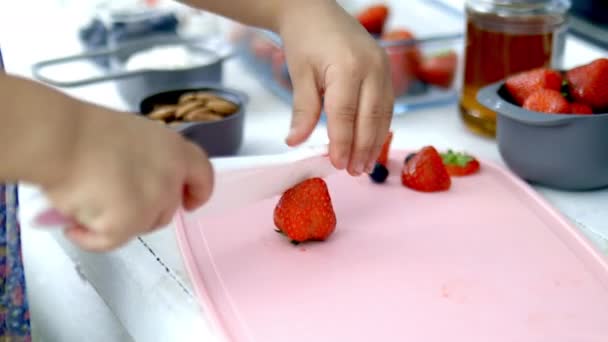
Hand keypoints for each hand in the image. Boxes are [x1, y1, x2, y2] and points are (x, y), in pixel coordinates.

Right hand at [40, 105, 212, 251]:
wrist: (60, 139)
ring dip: (118, 223)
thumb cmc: (85, 131)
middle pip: (167, 209)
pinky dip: (90, 238)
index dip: (199, 191)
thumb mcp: (133, 135)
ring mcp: (152, 203)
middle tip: (113, 202)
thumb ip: (150, 159)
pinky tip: (73, 224)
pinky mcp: (128, 223)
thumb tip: (137, 181)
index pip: (203, 175)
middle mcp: (171, 179)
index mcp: (175, 150)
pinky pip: (110, 242)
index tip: (191, 202)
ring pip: (141, 226)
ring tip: (87, 205)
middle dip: (145, 212)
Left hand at [278, 0, 393, 175]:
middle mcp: (372, 67)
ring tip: (363, 165)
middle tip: (353, 172)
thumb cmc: (305, 39)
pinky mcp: (385, 71)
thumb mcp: (299, 74)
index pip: (345, 114)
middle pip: (370, 117)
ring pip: (384, 114)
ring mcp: (383, 68)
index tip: (336, 164)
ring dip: (374, 142)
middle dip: (362, 148)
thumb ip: (302, 110)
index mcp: (348, 67)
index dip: (342, 142)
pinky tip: (372, 143)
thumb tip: (295, 142)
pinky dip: (380, 127)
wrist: (316, 11)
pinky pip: (387, 105)